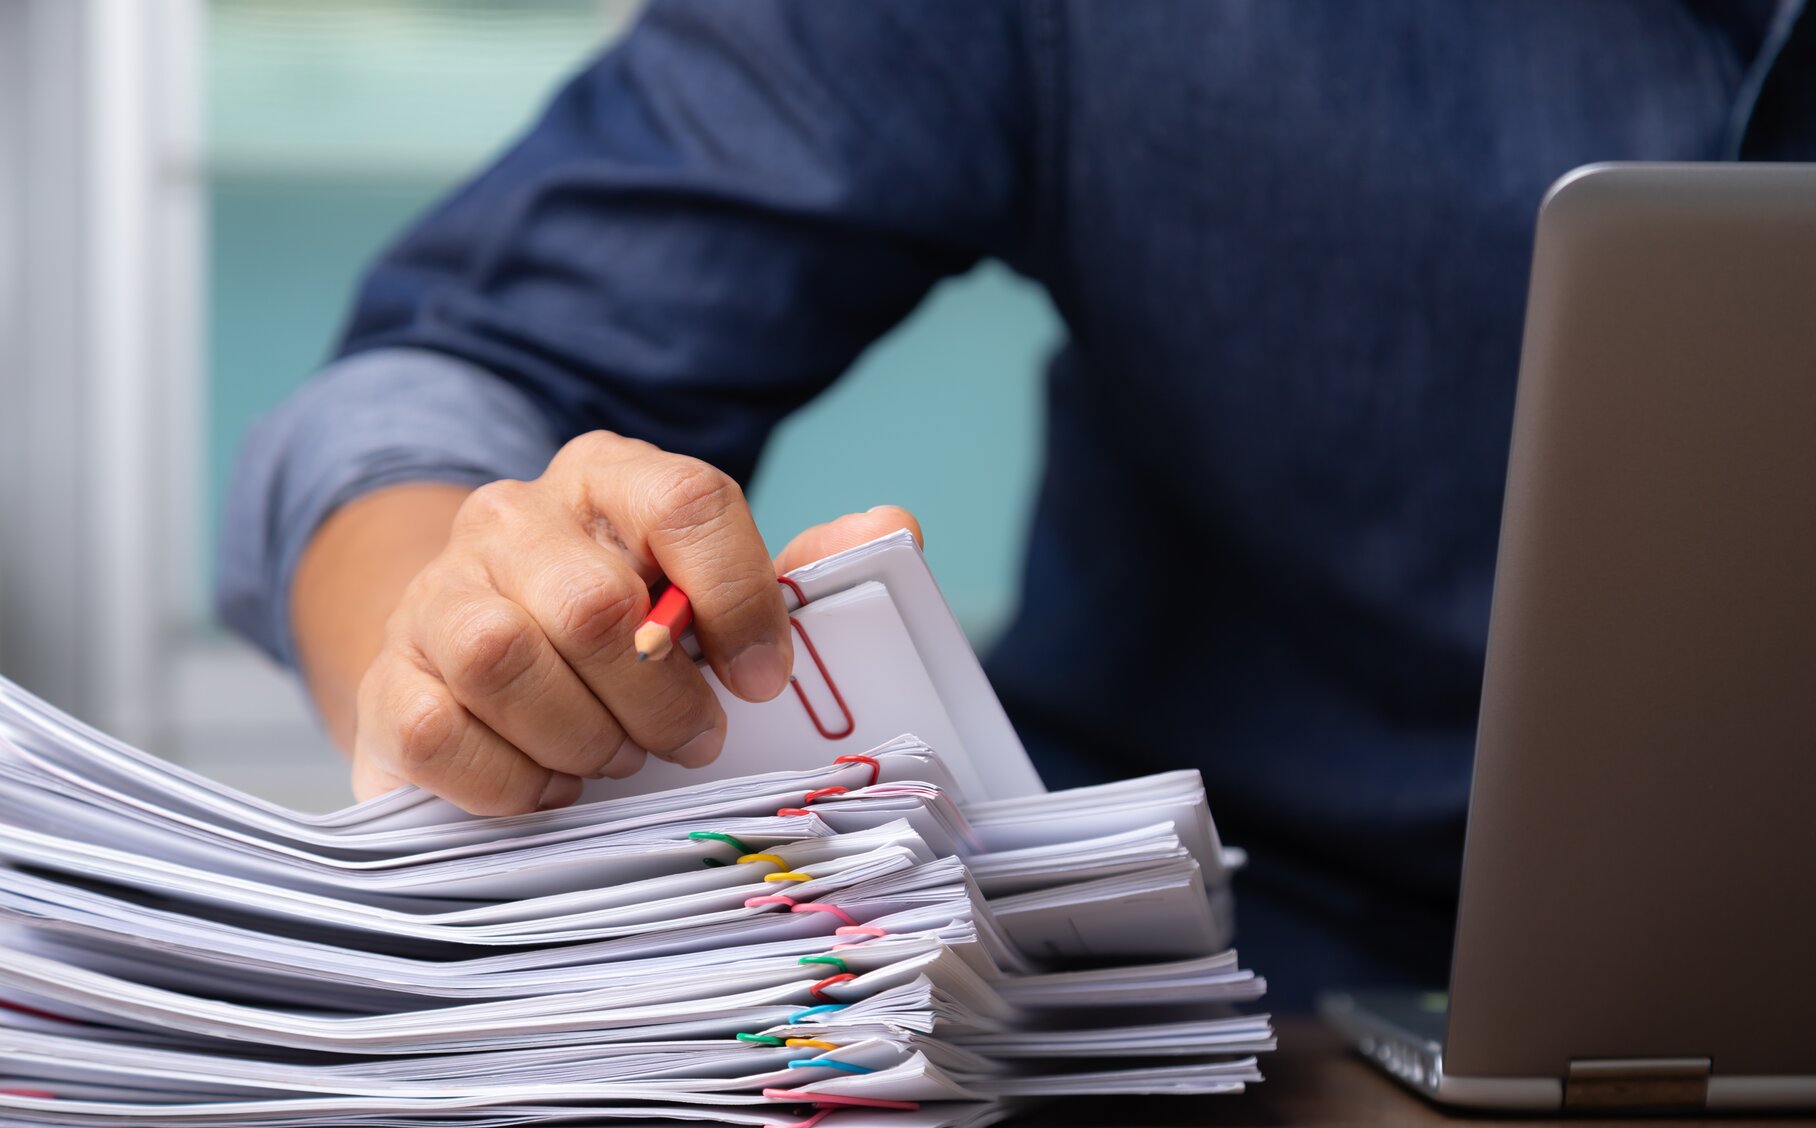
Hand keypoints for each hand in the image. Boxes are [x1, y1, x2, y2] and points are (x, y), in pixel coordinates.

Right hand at [328, 431, 918, 812]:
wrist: (480, 661)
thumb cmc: (626, 636)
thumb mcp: (714, 595)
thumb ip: (803, 571)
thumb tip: (894, 531)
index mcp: (608, 478)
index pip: (687, 501)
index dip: (740, 600)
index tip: (764, 682)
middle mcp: (512, 519)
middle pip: (595, 604)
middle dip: (661, 699)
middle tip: (689, 741)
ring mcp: (437, 595)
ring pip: (506, 659)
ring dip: (585, 737)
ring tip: (617, 759)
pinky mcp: (389, 679)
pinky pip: (439, 732)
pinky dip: (511, 781)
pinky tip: (550, 785)